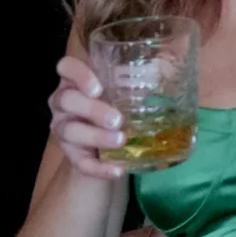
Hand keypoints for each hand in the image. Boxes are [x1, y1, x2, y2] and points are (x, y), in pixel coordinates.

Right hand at [47, 56, 128, 181]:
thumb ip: (139, 79)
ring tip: (121, 140)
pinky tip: (117, 170)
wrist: (109, 145)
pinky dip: (99, 168)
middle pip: (66, 99)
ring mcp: (64, 129)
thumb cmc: (119, 105)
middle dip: (91, 109)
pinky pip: (80, 162)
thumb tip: (172, 69)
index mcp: (77, 80)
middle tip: (117, 119)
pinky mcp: (71, 155)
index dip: (77, 73)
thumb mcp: (126, 90)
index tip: (97, 88)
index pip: (66, 67)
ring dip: (96, 136)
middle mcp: (64, 103)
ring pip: (70, 131)